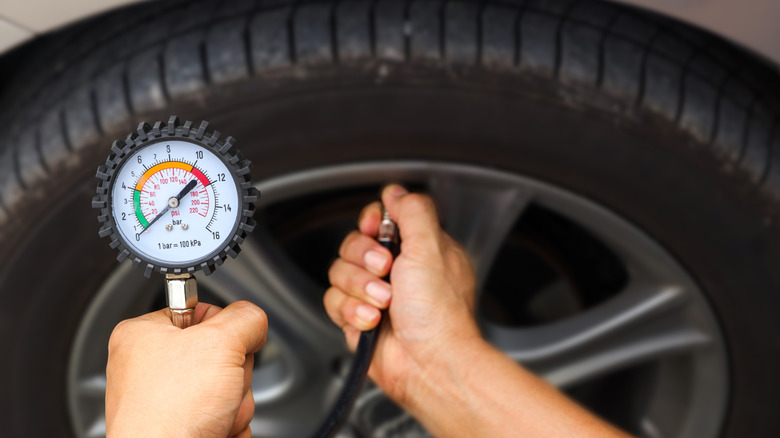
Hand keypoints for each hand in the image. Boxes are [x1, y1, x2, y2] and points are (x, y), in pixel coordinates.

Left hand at [105, 301, 266, 437]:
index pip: (201, 311)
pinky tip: (213, 430)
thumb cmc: (171, 414)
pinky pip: (223, 414)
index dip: (224, 329)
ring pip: (227, 387)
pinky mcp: (181, 428)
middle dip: (233, 374)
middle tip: (218, 387)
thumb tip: (254, 322)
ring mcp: (164, 401)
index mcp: (142, 336)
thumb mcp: (221, 342)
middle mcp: (148, 367)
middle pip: (221, 353)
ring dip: (235, 403)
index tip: (225, 345)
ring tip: (213, 414)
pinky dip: (228, 423)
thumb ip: (246, 318)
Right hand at [325, 186, 631, 437]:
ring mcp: (375, 295)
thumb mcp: (431, 247)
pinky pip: (334, 302)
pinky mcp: (357, 318)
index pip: (380, 219)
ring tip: (384, 303)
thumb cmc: (439, 314)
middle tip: (386, 271)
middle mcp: (396, 270)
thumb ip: (412, 211)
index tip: (375, 228)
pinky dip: (351, 311)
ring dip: (359, 288)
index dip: (371, 222)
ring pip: (339, 273)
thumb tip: (395, 192)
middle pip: (352, 244)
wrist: (429, 363)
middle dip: (364, 258)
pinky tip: (372, 321)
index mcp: (418, 249)